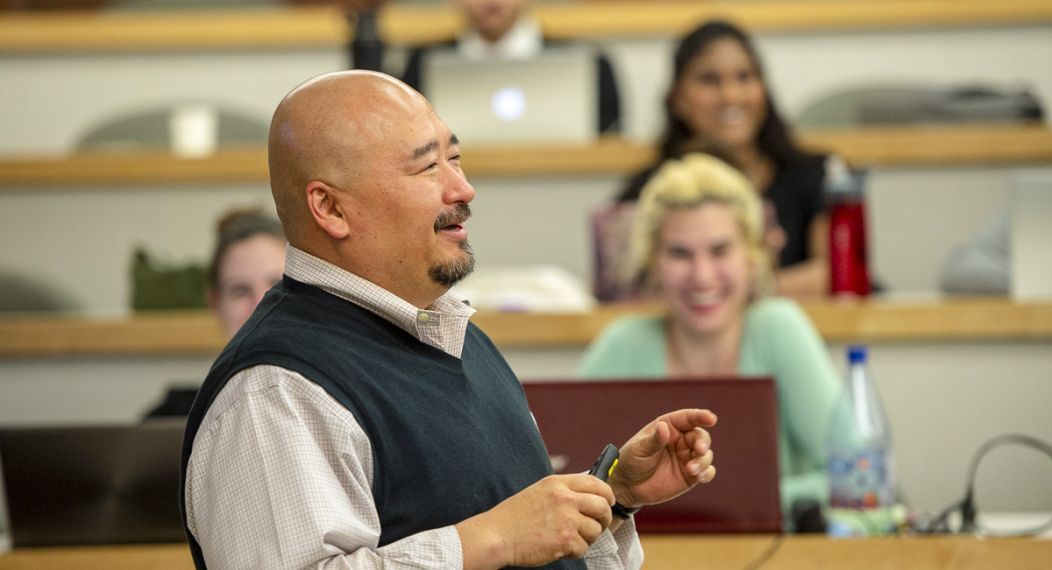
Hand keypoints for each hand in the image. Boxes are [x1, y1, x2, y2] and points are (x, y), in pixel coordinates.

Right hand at [455, 474, 614, 568]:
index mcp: (558, 483)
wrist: (496, 535)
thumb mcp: (539, 492)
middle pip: (602, 506)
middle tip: (596, 525)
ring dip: (586, 538)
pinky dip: (573, 552)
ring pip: (595, 530)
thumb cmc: (514, 516)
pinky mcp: (565, 540)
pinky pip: (583, 548)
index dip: (606, 494)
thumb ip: (563, 491)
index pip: (596, 483)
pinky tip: (558, 548)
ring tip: (568, 539)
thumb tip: (589, 498)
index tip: (607, 502)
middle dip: (603, 519)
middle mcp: (565, 498)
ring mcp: (566, 519)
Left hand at [608, 408, 716, 508]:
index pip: (688, 418)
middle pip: (701, 436)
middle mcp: (681, 440)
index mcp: (669, 427)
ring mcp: (687, 457)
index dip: (700, 416)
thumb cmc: (631, 460)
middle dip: (703, 442)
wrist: (628, 486)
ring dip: (703, 461)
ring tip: (690, 470)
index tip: (711, 418)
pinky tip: (700, 476)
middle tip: (699, 450)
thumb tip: (664, 426)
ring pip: (706, 455)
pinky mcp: (691, 475)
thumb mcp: (639, 449)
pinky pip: (707, 472)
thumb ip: (653, 440)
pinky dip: (707, 473)